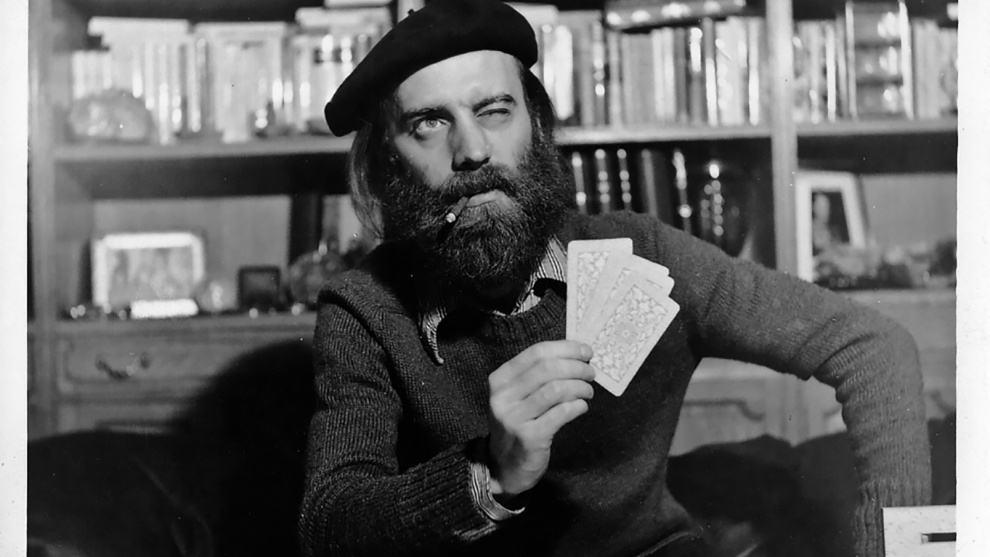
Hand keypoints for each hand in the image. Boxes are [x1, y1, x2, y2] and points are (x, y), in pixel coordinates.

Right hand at [486, 340, 594, 502]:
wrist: (504, 467)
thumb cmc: (518, 425)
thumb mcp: (518, 397)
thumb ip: (538, 375)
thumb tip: (575, 354)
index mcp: (500, 379)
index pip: (536, 353)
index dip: (566, 349)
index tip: (587, 351)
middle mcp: (503, 397)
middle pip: (547, 369)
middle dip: (576, 367)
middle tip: (591, 373)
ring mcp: (514, 418)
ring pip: (555, 389)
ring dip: (580, 387)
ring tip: (588, 391)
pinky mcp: (529, 438)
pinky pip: (561, 413)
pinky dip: (577, 406)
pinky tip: (581, 407)